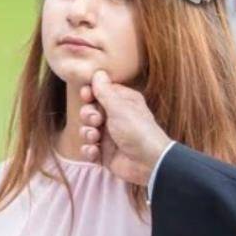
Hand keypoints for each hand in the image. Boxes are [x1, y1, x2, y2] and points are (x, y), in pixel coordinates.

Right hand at [79, 71, 170, 185]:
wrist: (148, 163)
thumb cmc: (138, 131)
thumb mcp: (120, 107)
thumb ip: (105, 91)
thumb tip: (99, 72)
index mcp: (122, 102)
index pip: (100, 93)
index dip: (90, 94)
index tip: (86, 95)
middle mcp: (115, 117)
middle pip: (90, 110)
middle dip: (88, 116)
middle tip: (96, 120)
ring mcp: (109, 136)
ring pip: (87, 130)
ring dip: (87, 133)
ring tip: (95, 138)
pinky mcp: (105, 154)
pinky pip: (89, 149)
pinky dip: (89, 151)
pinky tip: (95, 152)